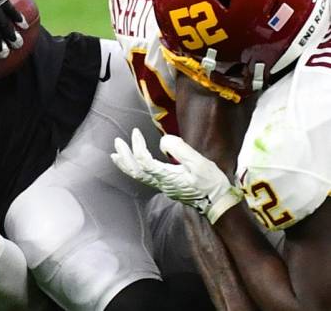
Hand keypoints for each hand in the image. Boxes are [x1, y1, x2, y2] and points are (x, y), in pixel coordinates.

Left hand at [111, 128, 242, 223]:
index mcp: (166, 177)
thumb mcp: (198, 163)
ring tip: (116, 155)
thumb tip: (163, 142)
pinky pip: (145, 178)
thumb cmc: (211, 184)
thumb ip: (180, 150)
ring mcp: (164, 187)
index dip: (136, 145)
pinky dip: (135, 169)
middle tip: (117, 142)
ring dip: (126, 164)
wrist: (219, 204)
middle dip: (124, 156)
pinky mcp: (168, 187)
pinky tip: (136, 164)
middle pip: (134, 170)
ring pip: (138, 176)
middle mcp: (161, 183)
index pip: (143, 160)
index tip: (135, 132)